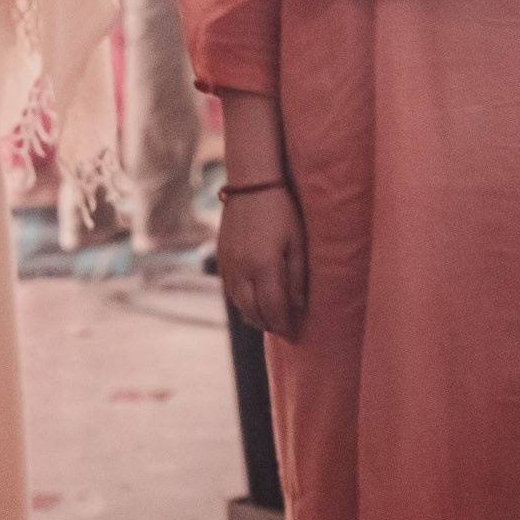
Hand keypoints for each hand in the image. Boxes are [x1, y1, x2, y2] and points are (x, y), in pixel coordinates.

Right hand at [217, 184, 307, 338]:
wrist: (251, 185)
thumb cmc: (282, 211)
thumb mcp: (297, 242)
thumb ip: (297, 276)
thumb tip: (298, 306)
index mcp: (263, 265)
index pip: (273, 307)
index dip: (284, 324)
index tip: (294, 334)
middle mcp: (242, 268)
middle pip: (253, 310)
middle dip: (268, 324)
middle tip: (283, 332)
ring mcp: (228, 263)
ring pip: (238, 302)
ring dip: (253, 316)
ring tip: (268, 322)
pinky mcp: (221, 256)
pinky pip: (229, 289)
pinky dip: (241, 302)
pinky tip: (251, 303)